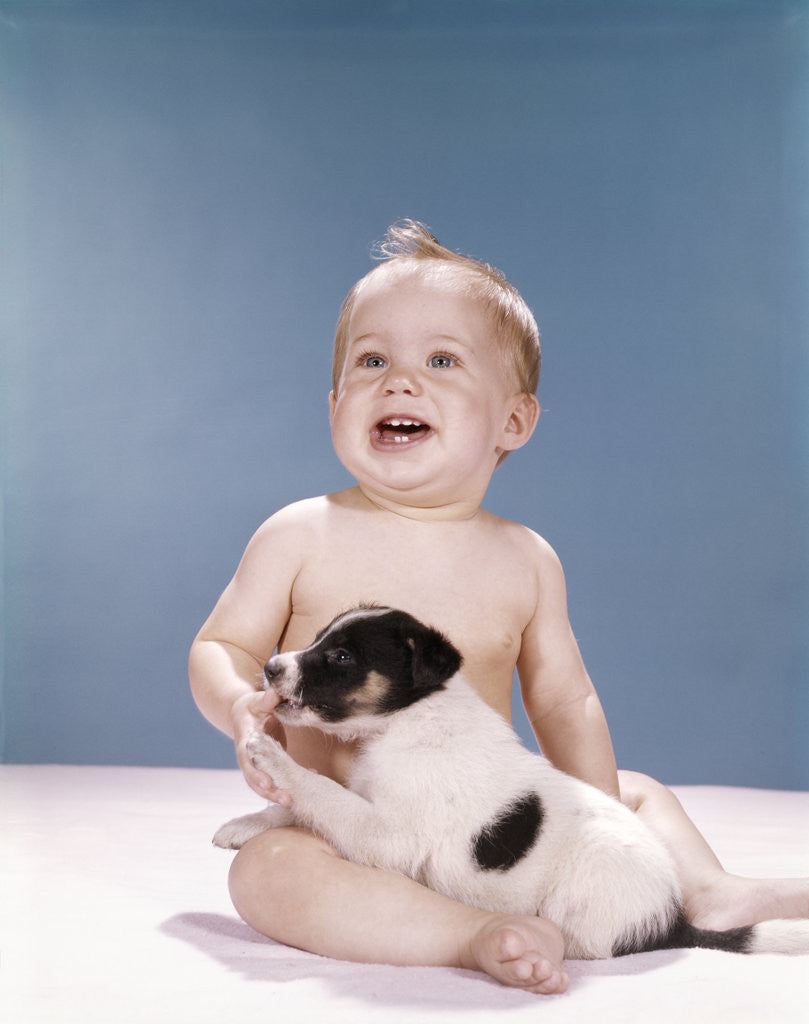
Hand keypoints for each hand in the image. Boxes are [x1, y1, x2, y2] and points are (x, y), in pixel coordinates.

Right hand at [230, 688, 291, 804]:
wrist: (243, 715)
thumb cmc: (252, 706)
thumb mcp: (258, 700)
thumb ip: (267, 699)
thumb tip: (276, 691)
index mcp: (245, 740)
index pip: (246, 759)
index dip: (255, 772)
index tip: (266, 783)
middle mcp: (248, 756)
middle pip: (253, 779)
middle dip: (269, 791)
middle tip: (286, 799)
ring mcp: (257, 763)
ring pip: (262, 784)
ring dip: (276, 794)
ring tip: (293, 801)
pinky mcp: (268, 765)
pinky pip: (276, 776)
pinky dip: (289, 781)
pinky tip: (309, 777)